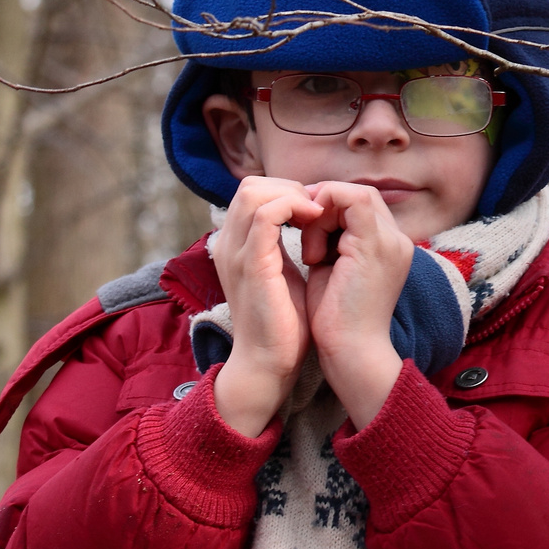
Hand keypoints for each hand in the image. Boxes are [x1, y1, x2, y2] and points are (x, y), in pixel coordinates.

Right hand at [208, 176, 323, 436]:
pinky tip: (316, 221)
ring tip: (319, 215)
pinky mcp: (252, 263)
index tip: (316, 212)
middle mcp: (229, 243)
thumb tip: (309, 221)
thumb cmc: (284, 323)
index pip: (252, 193)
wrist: (270, 362)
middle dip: (290, 188)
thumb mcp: (284, 272)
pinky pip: (266, 214)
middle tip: (319, 211)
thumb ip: (286, 245)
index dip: (286, 192)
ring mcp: (237, 252)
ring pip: (254, 192)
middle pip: (251, 186)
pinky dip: (294, 207)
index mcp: (235, 245)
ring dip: (294, 195)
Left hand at [301, 182, 411, 427]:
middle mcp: (397, 240)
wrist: (350, 353)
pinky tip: (312, 253)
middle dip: (324, 206)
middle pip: (360, 195)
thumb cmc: (335, 320)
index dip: (330, 207)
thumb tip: (308, 217)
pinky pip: (350, 201)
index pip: (361, 204)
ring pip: (354, 195)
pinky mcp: (376, 244)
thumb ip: (328, 240)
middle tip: (300, 233)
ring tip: (309, 254)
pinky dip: (323, 216)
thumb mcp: (332, 269)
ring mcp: (391, 241)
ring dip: (321, 215)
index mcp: (389, 248)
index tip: (303, 229)